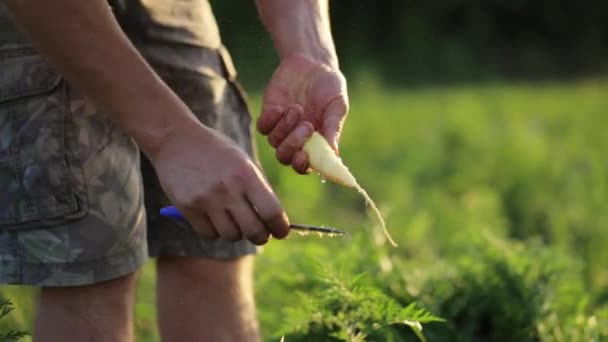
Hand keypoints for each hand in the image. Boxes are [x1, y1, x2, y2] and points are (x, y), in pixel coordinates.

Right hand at [151, 123, 289, 244]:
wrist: (175, 139)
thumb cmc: (216, 151)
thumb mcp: (242, 161)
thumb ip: (258, 188)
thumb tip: (274, 221)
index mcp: (246, 174)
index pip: (271, 211)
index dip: (280, 227)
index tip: (281, 231)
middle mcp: (227, 188)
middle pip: (254, 231)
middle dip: (262, 236)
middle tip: (261, 233)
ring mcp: (206, 200)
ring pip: (231, 236)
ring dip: (236, 233)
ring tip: (233, 219)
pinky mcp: (187, 208)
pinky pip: (209, 234)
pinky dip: (215, 232)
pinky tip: (214, 218)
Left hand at [257, 53, 348, 173]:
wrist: (312, 62)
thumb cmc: (330, 86)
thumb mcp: (337, 105)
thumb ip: (333, 127)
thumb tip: (334, 154)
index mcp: (315, 142)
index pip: (305, 165)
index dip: (302, 166)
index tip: (304, 156)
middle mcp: (297, 139)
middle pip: (285, 157)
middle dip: (293, 145)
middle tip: (306, 126)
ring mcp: (281, 128)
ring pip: (274, 142)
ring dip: (285, 128)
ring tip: (296, 108)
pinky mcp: (269, 115)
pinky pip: (263, 127)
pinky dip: (270, 120)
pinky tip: (281, 107)